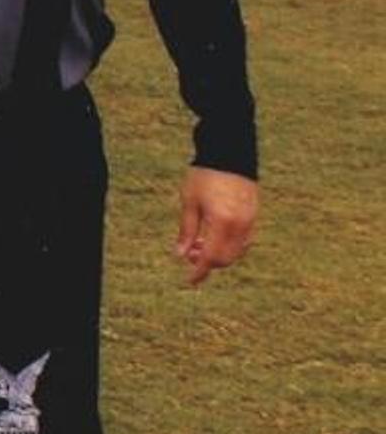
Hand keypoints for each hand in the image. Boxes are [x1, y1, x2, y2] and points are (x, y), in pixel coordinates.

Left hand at [175, 167, 257, 286]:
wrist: (230, 153)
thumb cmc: (204, 175)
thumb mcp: (189, 202)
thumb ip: (186, 231)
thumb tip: (180, 255)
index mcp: (221, 222)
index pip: (211, 258)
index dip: (199, 272)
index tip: (190, 281)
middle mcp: (239, 225)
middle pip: (225, 259)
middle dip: (207, 262)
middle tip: (189, 253)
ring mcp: (250, 220)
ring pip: (236, 252)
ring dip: (219, 254)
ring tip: (199, 243)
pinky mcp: (254, 215)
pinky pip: (244, 240)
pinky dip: (229, 245)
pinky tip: (214, 236)